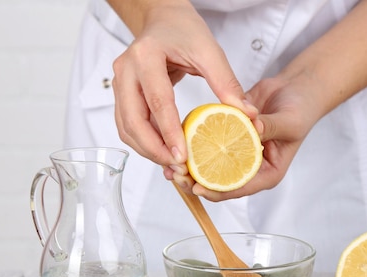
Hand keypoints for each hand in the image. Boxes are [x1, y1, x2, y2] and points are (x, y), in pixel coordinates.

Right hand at [110, 1, 256, 174]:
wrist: (164, 20)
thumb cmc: (184, 31)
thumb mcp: (209, 51)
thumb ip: (226, 83)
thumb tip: (246, 115)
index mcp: (146, 56)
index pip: (157, 101)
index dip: (169, 131)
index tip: (182, 156)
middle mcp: (126, 70)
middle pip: (133, 120)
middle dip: (154, 149)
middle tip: (177, 166)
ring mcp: (120, 83)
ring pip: (126, 127)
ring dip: (147, 150)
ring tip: (172, 165)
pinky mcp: (122, 94)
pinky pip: (128, 125)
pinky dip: (144, 142)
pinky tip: (164, 152)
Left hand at [189, 75, 320, 200]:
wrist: (296, 89)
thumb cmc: (301, 108)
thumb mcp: (290, 120)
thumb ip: (271, 126)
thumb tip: (252, 128)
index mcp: (267, 173)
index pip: (239, 188)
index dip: (217, 190)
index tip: (197, 186)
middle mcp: (250, 167)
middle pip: (220, 182)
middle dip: (197, 182)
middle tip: (177, 176)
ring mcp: (238, 152)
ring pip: (210, 166)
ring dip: (190, 167)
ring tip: (169, 166)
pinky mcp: (229, 137)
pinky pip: (209, 145)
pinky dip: (194, 145)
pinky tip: (176, 143)